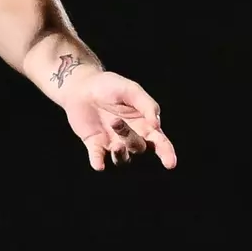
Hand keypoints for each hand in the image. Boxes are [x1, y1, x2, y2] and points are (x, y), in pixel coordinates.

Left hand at [57, 65, 176, 171]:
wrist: (81, 85)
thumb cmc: (110, 86)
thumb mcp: (131, 90)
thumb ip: (147, 105)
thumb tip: (156, 125)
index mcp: (144, 124)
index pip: (159, 143)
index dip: (167, 154)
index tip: (170, 163)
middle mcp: (130, 137)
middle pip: (139, 148)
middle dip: (131, 139)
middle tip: (115, 121)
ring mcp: (112, 142)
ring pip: (122, 159)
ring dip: (120, 154)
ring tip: (115, 145)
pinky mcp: (95, 144)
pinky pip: (98, 158)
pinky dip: (99, 163)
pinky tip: (99, 165)